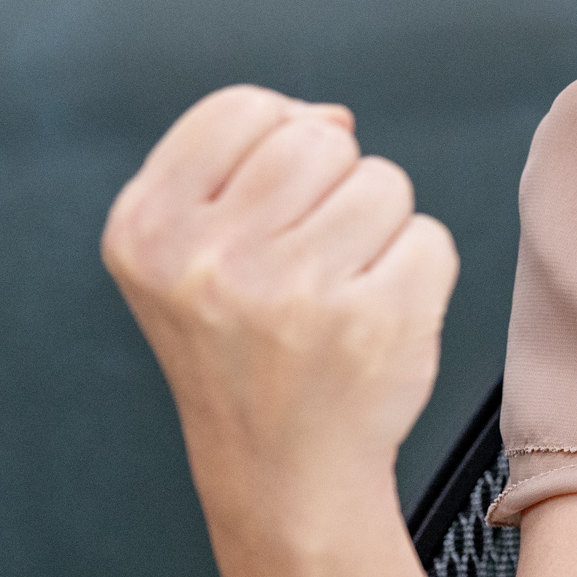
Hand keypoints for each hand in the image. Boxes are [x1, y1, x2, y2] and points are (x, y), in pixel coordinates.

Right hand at [102, 86, 457, 508]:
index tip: (272, 203)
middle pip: (320, 137)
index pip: (241, 108)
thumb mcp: (185, 252)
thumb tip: (331, 115)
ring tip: (339, 288)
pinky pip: (430, 236)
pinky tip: (374, 317)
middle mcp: (209, 259)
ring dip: (378, 226)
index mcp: (146, 229)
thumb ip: (239, 162)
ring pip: (383, 181)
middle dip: (332, 182)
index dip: (276, 138)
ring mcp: (294, 292)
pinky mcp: (374, 321)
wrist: (280, 468)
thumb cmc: (244, 346)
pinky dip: (417, 270)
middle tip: (309, 256)